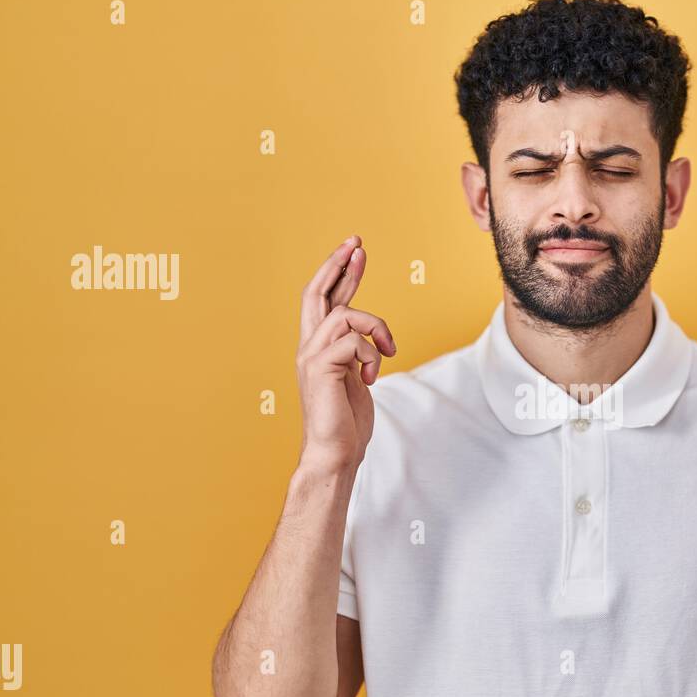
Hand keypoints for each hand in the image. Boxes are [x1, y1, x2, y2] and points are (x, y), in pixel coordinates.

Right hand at [295, 235, 395, 473]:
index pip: (324, 300)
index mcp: (318, 348)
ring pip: (346, 316)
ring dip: (376, 329)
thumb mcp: (356, 377)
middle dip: (339, 266)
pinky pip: (354, 342)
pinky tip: (373, 377)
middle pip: (317, 294)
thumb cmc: (347, 422)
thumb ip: (356, 353)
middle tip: (358, 244)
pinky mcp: (321, 368)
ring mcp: (311, 357)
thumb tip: (370, 336)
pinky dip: (373, 355)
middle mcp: (309, 347)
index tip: (355, 250)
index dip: (339, 273)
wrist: (335, 453)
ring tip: (387, 352)